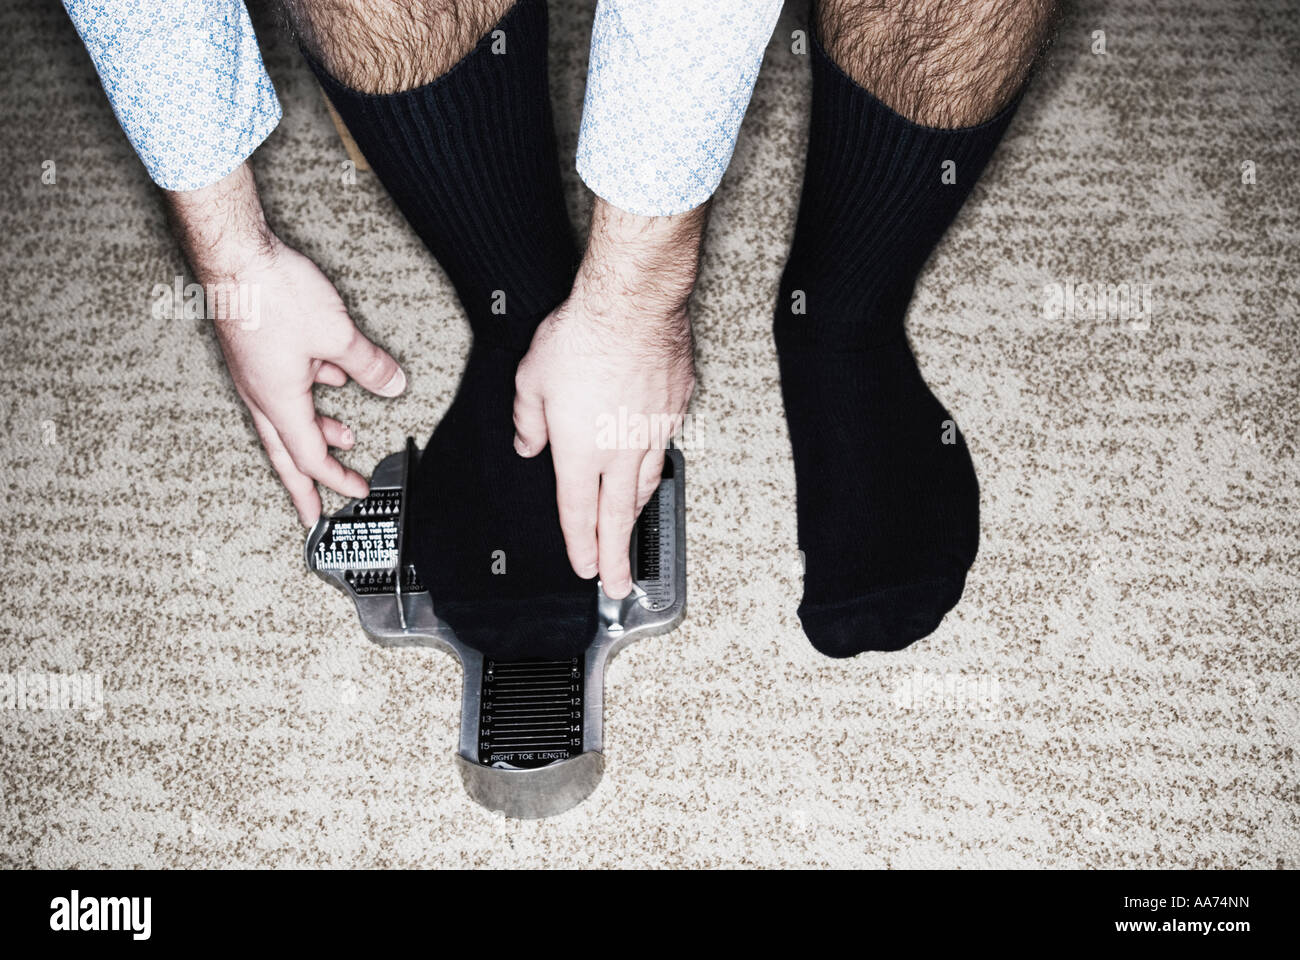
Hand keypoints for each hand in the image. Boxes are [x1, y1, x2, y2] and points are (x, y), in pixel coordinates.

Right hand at [212, 240, 406, 524]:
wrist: (232, 254)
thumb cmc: (271, 293)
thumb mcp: (337, 335)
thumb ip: (368, 364)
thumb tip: (391, 384)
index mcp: (278, 401)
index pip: (311, 457)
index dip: (336, 479)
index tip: (355, 492)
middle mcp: (260, 393)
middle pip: (286, 453)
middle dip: (305, 484)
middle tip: (314, 512)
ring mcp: (254, 372)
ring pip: (285, 417)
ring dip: (315, 430)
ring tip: (343, 435)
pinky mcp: (255, 351)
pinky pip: (284, 385)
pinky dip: (310, 390)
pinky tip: (332, 376)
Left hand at [513, 198, 704, 597]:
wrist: (633, 305)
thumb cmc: (582, 336)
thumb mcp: (531, 379)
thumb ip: (528, 419)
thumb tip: (528, 443)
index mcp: (580, 452)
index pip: (578, 512)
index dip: (580, 545)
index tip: (584, 568)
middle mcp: (619, 451)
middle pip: (618, 517)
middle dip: (616, 557)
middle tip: (618, 584)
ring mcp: (652, 433)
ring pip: (645, 486)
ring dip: (635, 515)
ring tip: (631, 533)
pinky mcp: (674, 411)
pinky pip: (663, 449)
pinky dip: (655, 467)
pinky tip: (652, 468)